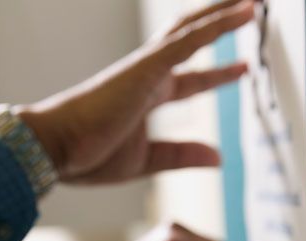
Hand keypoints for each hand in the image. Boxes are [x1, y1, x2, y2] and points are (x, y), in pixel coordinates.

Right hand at [15, 0, 253, 183]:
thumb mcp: (149, 160)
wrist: (54, 150)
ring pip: (192, 28)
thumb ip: (183, 155)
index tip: (242, 68)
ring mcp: (147, 68)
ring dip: (224, 11)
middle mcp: (150, 75)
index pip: (192, 78)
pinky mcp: (144, 68)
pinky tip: (244, 10)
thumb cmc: (88, 155)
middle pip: (193, 39)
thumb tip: (217, 158)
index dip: (219, 72)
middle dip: (222, 24)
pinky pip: (187, 40)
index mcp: (148, 95)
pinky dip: (216, 25)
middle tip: (251, 11)